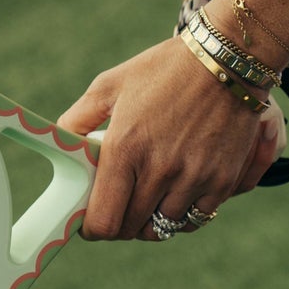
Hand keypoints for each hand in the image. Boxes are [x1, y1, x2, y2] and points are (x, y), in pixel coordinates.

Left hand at [58, 37, 282, 240]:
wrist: (227, 60)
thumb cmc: (163, 69)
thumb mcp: (110, 85)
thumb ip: (77, 119)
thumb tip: (61, 147)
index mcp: (126, 148)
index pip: (104, 221)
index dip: (92, 228)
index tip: (90, 221)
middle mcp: (160, 169)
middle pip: (132, 229)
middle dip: (121, 223)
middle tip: (119, 206)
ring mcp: (195, 178)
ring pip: (165, 227)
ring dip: (152, 219)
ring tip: (147, 199)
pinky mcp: (223, 180)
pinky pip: (197, 218)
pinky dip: (184, 214)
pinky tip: (177, 195)